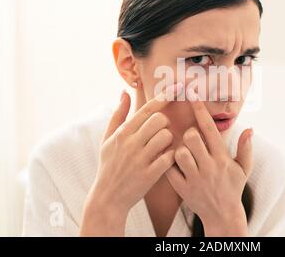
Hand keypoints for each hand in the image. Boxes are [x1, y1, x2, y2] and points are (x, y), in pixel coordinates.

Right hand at [80, 82, 182, 235]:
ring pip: (167, 136)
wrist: (108, 197)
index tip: (177, 87)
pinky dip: (171, 156)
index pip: (147, 109)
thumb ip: (118, 115)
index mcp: (122, 133)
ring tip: (162, 147)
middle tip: (160, 132)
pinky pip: (169, 157)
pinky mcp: (150, 175)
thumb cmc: (109, 165)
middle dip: (165, 123)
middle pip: (160, 120)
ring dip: (169, 140)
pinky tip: (165, 160)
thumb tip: (124, 92)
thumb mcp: (107, 139)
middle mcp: (131, 143)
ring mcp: (140, 159)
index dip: (164, 97)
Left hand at [166, 88, 253, 236]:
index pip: (209, 128)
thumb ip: (245, 148)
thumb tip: (249, 129)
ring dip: (179, 150)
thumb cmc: (233, 188)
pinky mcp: (183, 189)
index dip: (200, 109)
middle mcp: (208, 166)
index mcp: (222, 158)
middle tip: (191, 139)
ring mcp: (195, 178)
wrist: (223, 216)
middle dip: (188, 133)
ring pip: (179, 153)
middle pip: (191, 138)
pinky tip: (173, 164)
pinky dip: (168, 164)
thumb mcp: (243, 169)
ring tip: (184, 154)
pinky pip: (169, 170)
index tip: (192, 94)